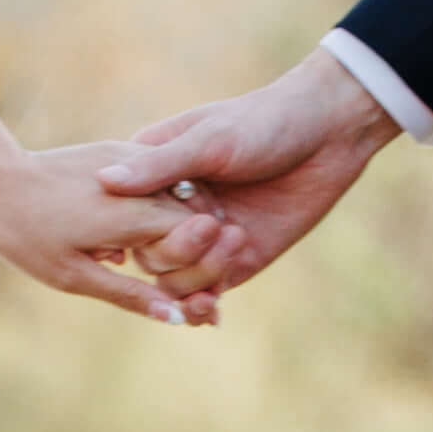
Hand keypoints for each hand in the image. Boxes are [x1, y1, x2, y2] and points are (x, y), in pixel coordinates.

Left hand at [0, 138, 220, 329]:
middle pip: (196, 216)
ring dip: (181, 226)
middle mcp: (142, 183)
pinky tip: (130, 234)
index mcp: (135, 217)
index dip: (207, 268)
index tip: (205, 297)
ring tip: (147, 259)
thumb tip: (177, 318)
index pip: (200, 240)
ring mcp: (132, 159)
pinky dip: (159, 205)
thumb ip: (131, 295)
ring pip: (179, 194)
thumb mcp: (75, 276)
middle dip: (201, 249)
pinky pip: (156, 178)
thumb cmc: (26, 234)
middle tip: (190, 287)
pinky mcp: (118, 150)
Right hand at [97, 47, 399, 307]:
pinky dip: (204, 305)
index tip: (154, 224)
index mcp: (156, 172)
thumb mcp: (208, 140)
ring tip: (234, 241)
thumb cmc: (263, 122)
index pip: (121, 214)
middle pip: (147, 253)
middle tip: (212, 225)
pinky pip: (209, 290)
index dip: (130, 229)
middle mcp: (174, 209)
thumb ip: (159, 167)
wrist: (328, 133)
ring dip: (196, 274)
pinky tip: (211, 309)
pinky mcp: (238, 257)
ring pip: (175, 278)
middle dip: (175, 250)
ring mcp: (205, 236)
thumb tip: (103, 181)